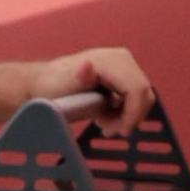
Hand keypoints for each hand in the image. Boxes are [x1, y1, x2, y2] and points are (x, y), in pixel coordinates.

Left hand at [36, 43, 154, 129]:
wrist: (45, 82)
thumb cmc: (52, 85)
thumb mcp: (64, 84)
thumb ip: (80, 78)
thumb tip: (86, 67)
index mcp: (112, 60)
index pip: (138, 90)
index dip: (134, 114)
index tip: (120, 131)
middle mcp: (122, 59)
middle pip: (144, 94)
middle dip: (129, 117)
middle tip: (107, 129)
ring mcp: (124, 66)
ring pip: (142, 98)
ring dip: (126, 116)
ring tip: (103, 122)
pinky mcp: (123, 76)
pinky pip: (135, 98)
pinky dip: (124, 112)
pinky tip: (105, 115)